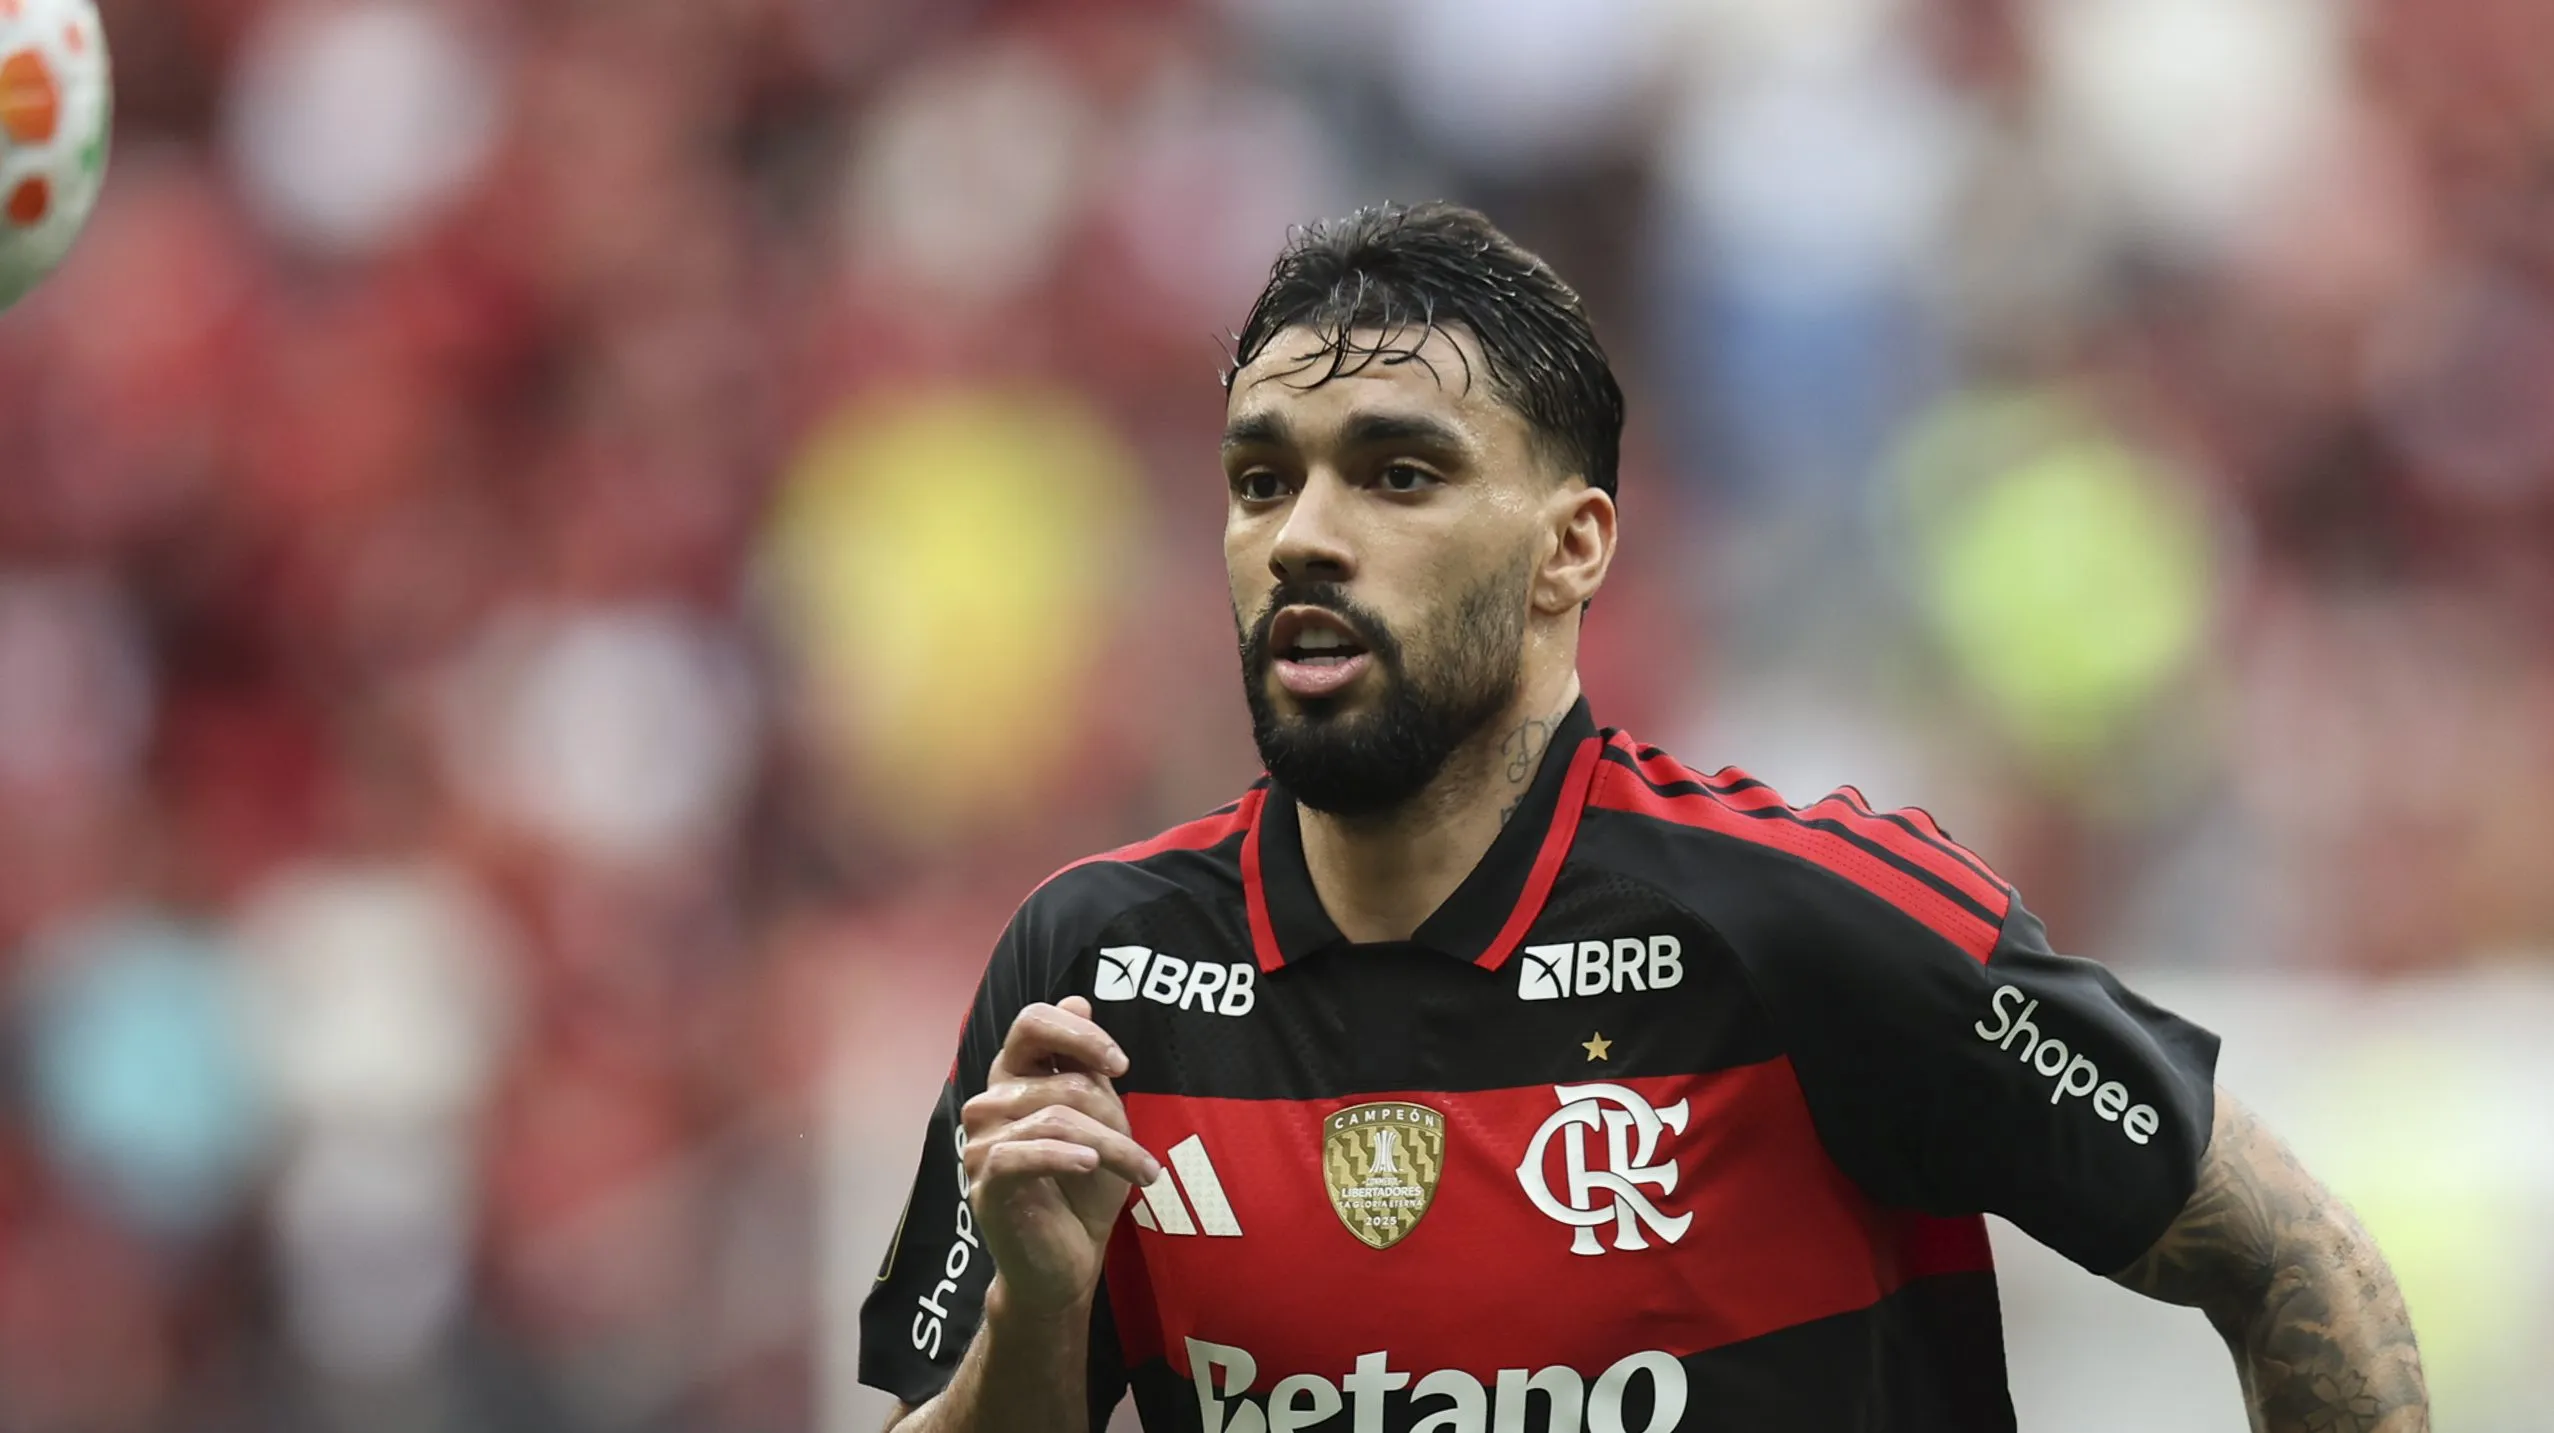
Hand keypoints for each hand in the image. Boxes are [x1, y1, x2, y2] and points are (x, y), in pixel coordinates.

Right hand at [960, 997, 1160, 1320]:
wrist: (1067, 1260)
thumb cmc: (1085, 1190)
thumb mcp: (1100, 1121)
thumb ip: (1085, 1066)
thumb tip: (1078, 1001)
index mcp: (1016, 1077)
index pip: (1033, 1021)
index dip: (1079, 1033)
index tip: (1120, 1065)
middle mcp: (990, 1101)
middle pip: (1061, 1080)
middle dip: (1112, 1113)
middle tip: (1141, 1150)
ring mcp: (980, 1142)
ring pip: (1055, 1119)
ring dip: (1111, 1147)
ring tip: (1143, 1172)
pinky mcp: (983, 1181)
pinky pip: (1021, 1152)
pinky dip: (1063, 1156)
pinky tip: (1090, 1167)